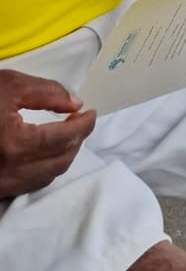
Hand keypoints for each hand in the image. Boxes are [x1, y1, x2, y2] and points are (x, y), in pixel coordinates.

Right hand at [0, 71, 95, 198]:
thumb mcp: (10, 85)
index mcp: (15, 143)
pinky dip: (45, 168)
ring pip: (46, 177)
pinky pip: (28, 184)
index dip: (84, 125)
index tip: (91, 113)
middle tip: (82, 123)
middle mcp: (10, 171)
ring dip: (64, 157)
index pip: (64, 138)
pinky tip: (47, 152)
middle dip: (77, 142)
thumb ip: (48, 93)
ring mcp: (1, 184)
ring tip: (69, 135)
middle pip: (60, 162)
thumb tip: (75, 104)